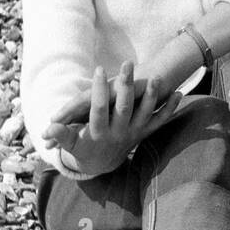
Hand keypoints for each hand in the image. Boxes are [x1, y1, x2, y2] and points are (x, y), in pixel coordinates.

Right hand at [42, 62, 180, 174]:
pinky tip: (179, 94)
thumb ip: (62, 134)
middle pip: (123, 107)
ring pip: (145, 114)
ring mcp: (134, 133)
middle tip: (127, 65)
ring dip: (152, 96)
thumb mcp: (71, 144)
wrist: (102, 164)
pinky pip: (160, 122)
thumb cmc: (82, 148)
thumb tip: (50, 127)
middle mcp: (118, 133)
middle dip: (126, 85)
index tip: (99, 70)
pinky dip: (170, 109)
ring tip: (157, 77)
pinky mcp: (145, 133)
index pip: (98, 109)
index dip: (98, 90)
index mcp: (98, 132)